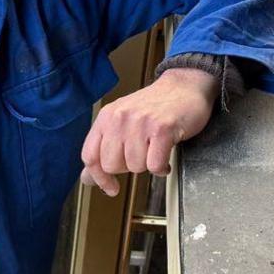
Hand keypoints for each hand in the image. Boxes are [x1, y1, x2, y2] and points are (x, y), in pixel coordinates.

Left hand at [79, 67, 217, 195]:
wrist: (185, 87)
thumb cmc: (156, 107)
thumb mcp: (123, 122)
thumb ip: (104, 148)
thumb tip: (88, 178)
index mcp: (107, 117)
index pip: (90, 156)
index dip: (99, 177)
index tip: (110, 187)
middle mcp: (120, 118)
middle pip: (112, 165)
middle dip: (128, 167)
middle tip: (141, 155)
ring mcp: (140, 123)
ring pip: (135, 167)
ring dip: (148, 165)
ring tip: (155, 151)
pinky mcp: (162, 129)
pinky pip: (154, 165)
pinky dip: (162, 167)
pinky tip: (165, 157)